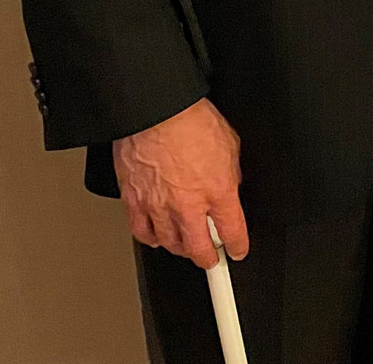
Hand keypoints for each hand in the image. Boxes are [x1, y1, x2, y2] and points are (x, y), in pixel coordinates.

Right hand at [112, 98, 245, 267]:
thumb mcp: (230, 145)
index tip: (238, 250)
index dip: (238, 245)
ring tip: (186, 247)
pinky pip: (141, 232)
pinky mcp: (134, 201)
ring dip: (180, 249)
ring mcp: (159, 206)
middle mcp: (188, 205)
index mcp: (218, 191)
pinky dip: (150, 239)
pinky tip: (156, 238)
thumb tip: (229, 185)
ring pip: (169, 244)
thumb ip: (230, 173)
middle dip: (207, 259)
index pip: (232, 231)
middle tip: (211, 261)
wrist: (157, 112)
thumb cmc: (193, 121)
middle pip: (198, 248)